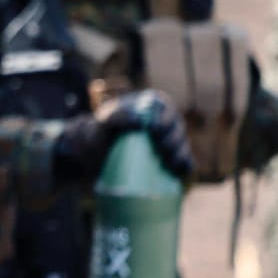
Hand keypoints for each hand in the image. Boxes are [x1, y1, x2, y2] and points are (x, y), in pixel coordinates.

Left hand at [53, 89, 193, 183]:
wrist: (93, 156)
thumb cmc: (99, 132)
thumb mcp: (103, 121)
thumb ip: (118, 115)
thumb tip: (140, 121)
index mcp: (150, 106)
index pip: (166, 109)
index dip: (165, 119)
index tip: (155, 130)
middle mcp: (163, 122)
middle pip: (177, 129)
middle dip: (173, 139)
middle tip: (161, 149)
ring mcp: (168, 142)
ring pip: (182, 146)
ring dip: (179, 154)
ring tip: (166, 162)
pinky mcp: (169, 160)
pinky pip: (184, 163)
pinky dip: (184, 166)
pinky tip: (177, 171)